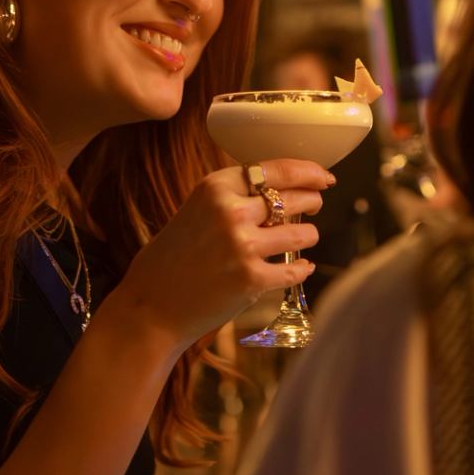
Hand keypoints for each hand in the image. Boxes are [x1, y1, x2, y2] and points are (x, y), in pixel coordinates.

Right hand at [113, 158, 332, 349]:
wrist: (151, 305)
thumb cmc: (172, 258)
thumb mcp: (195, 210)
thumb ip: (231, 198)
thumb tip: (278, 190)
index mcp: (215, 187)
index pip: (275, 169)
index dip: (307, 171)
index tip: (322, 176)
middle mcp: (231, 211)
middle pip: (291, 198)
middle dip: (311, 200)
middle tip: (316, 203)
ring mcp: (243, 246)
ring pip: (300, 233)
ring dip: (309, 234)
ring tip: (306, 236)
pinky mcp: (252, 279)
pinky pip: (294, 270)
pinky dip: (302, 269)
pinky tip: (302, 267)